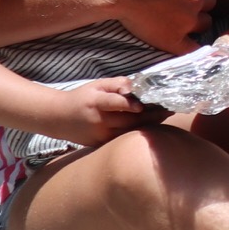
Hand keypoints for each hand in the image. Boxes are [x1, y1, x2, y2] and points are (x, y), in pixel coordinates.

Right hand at [38, 77, 154, 145]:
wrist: (59, 118)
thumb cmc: (81, 98)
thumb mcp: (96, 85)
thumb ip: (116, 84)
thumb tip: (136, 86)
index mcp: (95, 102)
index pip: (114, 103)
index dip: (128, 104)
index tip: (144, 104)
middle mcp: (98, 121)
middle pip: (127, 120)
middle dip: (150, 115)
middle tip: (169, 108)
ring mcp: (100, 135)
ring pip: (129, 131)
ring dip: (148, 125)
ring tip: (165, 115)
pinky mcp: (102, 145)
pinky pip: (124, 139)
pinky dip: (138, 132)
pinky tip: (152, 126)